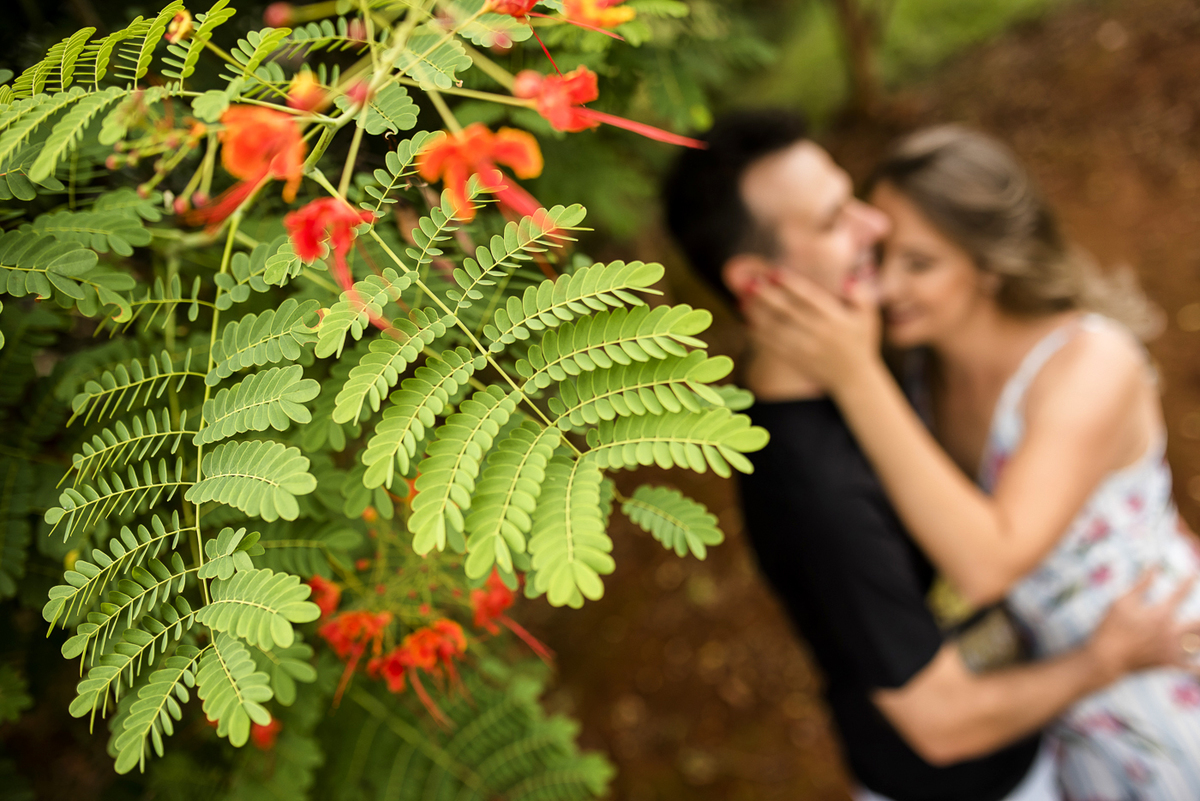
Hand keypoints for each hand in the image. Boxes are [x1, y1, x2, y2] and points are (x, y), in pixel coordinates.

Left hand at [743, 269, 882, 393]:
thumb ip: (861, 296)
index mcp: (835, 319)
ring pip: (776, 329)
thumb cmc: (860, 342)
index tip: (774, 272)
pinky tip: (745, 324)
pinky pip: (773, 347)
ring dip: (757, 315)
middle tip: (750, 283)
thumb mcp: (869, 317)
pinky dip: (758, 336)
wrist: (854, 379)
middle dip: (767, 297)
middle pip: (788, 312)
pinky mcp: (796, 360)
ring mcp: (805, 348)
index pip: (809, 298)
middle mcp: (819, 333)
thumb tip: (848, 280)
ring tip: (742, 301)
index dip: (791, 284)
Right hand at [1087, 570, 1199, 683]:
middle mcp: (1172, 632)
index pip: (1180, 594)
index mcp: (1161, 614)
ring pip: (1198, 644)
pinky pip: (1192, 669)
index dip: (1188, 582)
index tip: (1194, 574)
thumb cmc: (1112, 626)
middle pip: (1199, 623)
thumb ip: (1141, 584)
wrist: (1106, 657)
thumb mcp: (1122, 601)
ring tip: (1199, 629)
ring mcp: (1172, 650)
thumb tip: (1153, 565)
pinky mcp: (1169, 664)